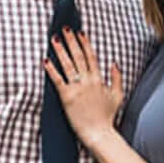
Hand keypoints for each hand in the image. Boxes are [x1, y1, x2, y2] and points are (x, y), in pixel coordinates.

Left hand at [44, 27, 122, 147]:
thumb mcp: (117, 95)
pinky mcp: (66, 97)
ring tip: (54, 39)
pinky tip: (46, 60)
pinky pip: (57, 80)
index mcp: (98, 79)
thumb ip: (117, 78)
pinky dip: (51, 69)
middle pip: (78, 56)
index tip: (80, 33)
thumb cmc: (107, 117)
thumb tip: (114, 63)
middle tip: (65, 29)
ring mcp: (76, 88)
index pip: (91, 57)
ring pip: (67, 65)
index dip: (85, 43)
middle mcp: (87, 81)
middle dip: (71, 41)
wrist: (99, 133)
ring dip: (60, 50)